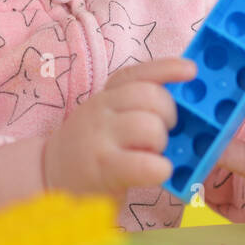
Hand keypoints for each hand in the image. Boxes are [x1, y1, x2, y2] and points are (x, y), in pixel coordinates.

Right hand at [43, 56, 195, 199]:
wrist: (52, 176)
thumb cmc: (96, 146)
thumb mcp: (111, 115)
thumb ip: (140, 104)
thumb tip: (186, 102)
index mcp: (108, 94)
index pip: (139, 73)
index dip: (168, 68)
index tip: (191, 70)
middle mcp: (101, 109)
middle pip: (151, 96)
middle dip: (170, 114)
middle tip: (166, 131)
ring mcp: (100, 138)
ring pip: (150, 127)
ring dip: (162, 143)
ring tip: (152, 153)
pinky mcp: (102, 168)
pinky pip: (146, 164)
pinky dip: (159, 169)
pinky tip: (155, 172)